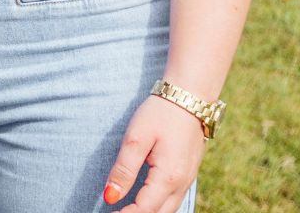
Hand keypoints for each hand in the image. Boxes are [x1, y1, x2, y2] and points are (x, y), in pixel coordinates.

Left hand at [103, 92, 206, 209]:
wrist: (190, 97)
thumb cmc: (160, 114)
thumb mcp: (136, 138)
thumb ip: (123, 169)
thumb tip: (110, 197)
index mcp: (168, 177)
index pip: (144, 209)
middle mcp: (182, 184)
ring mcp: (188, 180)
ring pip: (169, 210)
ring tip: (125, 210)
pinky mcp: (188, 174)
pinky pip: (174, 200)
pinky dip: (159, 206)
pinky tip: (144, 202)